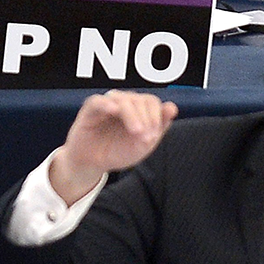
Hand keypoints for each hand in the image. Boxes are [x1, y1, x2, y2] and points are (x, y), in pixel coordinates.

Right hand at [54, 91, 177, 202]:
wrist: (94, 164)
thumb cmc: (118, 152)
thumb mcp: (143, 144)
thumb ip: (159, 126)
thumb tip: (172, 107)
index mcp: (138, 109)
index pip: (152, 102)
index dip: (156, 117)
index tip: (154, 136)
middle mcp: (124, 103)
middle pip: (140, 100)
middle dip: (147, 119)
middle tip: (146, 138)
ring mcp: (108, 104)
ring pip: (123, 99)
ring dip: (133, 115)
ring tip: (136, 132)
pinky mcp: (91, 109)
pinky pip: (99, 101)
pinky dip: (107, 103)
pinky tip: (114, 110)